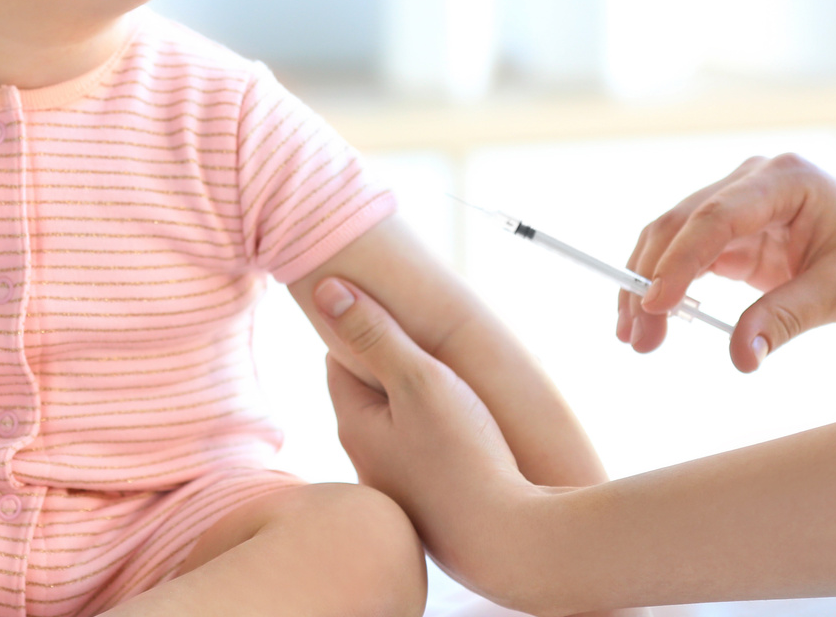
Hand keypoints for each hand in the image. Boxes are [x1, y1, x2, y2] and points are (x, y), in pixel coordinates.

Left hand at [314, 277, 535, 601]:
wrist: (512, 546)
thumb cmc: (464, 460)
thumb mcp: (419, 380)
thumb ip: (374, 333)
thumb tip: (324, 289)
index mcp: (354, 425)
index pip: (342, 360)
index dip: (366, 331)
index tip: (395, 314)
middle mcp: (369, 460)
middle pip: (372, 393)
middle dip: (397, 366)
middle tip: (432, 345)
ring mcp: (401, 487)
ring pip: (404, 426)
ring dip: (426, 403)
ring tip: (460, 388)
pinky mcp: (435, 506)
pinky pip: (431, 456)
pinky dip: (447, 437)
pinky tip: (476, 433)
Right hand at [620, 154, 835, 370]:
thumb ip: (785, 319)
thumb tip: (739, 358)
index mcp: (784, 180)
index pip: (715, 219)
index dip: (679, 261)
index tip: (655, 305)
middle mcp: (751, 182)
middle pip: (680, 226)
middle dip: (650, 281)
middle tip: (635, 335)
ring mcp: (737, 202)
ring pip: (671, 239)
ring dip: (647, 286)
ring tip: (633, 334)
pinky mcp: (732, 230)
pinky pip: (686, 255)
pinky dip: (667, 287)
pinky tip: (650, 317)